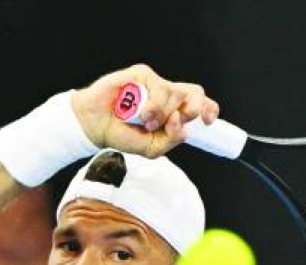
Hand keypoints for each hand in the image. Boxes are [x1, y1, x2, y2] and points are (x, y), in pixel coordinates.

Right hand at [72, 64, 218, 158]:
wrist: (96, 125)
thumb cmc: (123, 135)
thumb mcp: (151, 148)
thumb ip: (170, 140)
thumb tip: (183, 126)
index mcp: (174, 112)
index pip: (200, 105)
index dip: (209, 110)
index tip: (208, 122)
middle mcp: (168, 96)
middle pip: (195, 93)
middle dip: (192, 109)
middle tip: (175, 120)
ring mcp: (156, 84)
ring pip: (176, 93)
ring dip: (163, 113)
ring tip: (145, 122)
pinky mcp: (143, 75)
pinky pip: (159, 87)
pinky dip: (153, 106)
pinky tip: (141, 114)